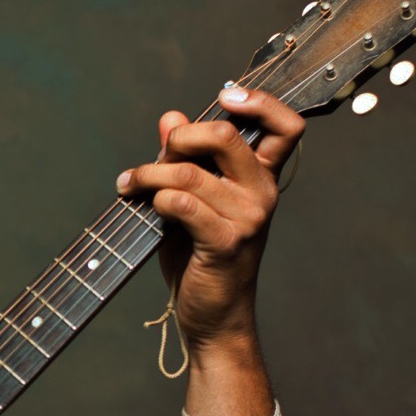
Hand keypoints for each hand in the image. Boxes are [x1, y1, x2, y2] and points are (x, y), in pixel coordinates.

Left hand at [115, 86, 303, 349]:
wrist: (213, 318)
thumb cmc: (200, 258)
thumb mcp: (192, 201)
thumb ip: (184, 160)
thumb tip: (170, 118)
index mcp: (262, 178)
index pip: (287, 125)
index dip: (260, 101)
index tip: (224, 96)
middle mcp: (262, 194)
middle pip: (225, 136)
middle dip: (178, 139)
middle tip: (156, 157)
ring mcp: (248, 219)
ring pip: (189, 174)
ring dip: (148, 175)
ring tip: (128, 185)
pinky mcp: (225, 243)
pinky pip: (182, 204)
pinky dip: (155, 199)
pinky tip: (144, 205)